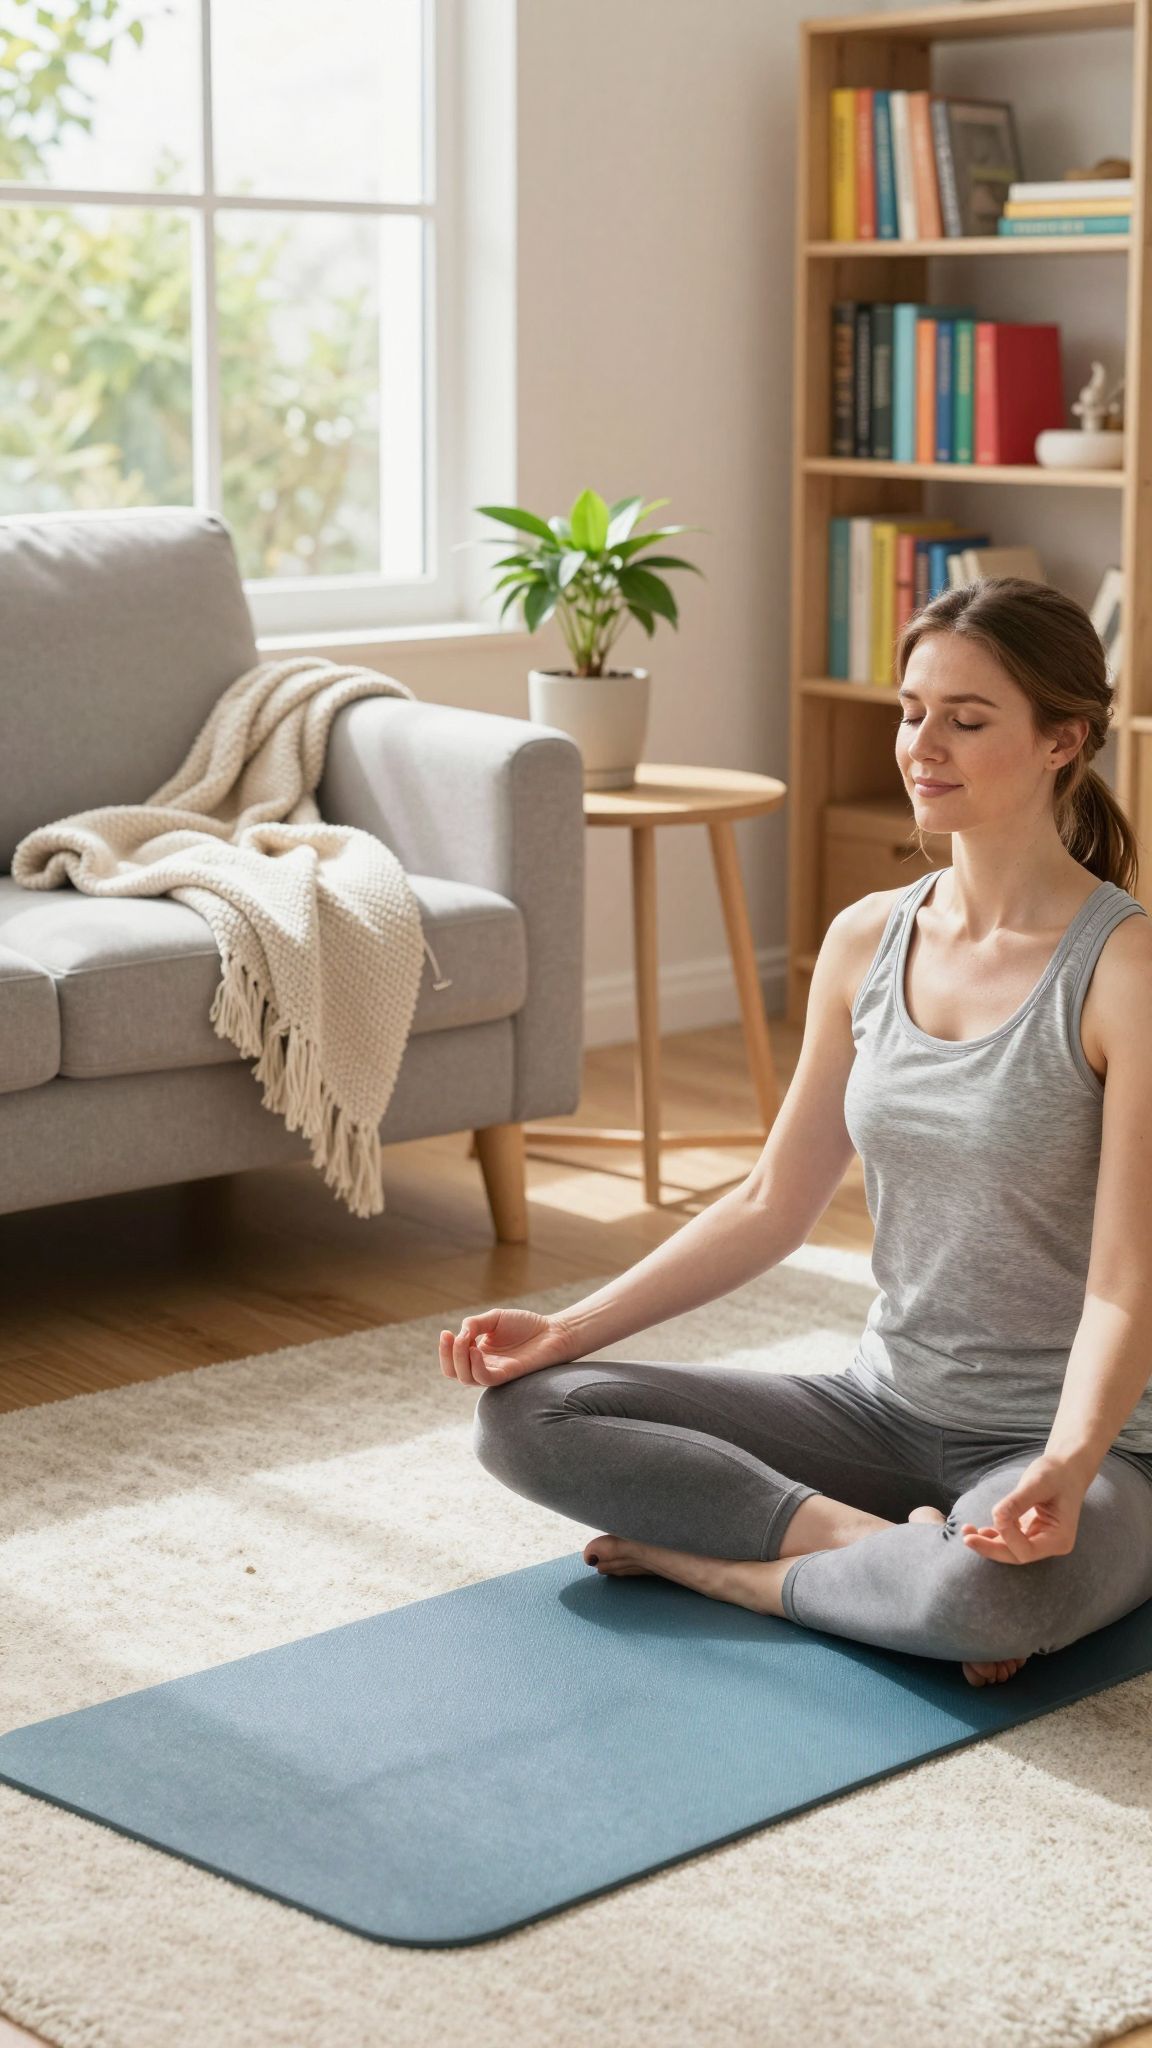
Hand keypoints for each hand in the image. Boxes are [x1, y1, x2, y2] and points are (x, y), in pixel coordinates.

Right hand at [438, 1307, 579, 1385]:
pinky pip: (485, 1378)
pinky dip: (475, 1366)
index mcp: (478, 1354)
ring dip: (459, 1359)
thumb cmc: (526, 1325)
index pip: (452, 1361)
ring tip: (464, 1340)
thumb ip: (474, 1324)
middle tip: (452, 1336)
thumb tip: (459, 1334)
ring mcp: (495, 1372)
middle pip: (453, 1372)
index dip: (444, 1350)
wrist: (553, 1331)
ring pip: (466, 1378)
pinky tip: (476, 1350)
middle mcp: (484, 1366)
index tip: (445, 1332)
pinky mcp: (508, 1375)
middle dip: (447, 1355)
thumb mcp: (494, 1318)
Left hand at [960, 1452, 1089, 1564]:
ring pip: (1009, 1550)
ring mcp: (1040, 1540)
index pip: (1026, 1551)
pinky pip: (1009, 1540)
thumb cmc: (1056, 1473)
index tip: (997, 1514)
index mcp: (1059, 1539)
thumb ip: (1017, 1502)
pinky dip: (993, 1535)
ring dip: (987, 1543)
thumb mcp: (1038, 1483)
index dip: (1007, 1538)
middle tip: (966, 1537)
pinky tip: (978, 1529)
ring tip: (966, 1531)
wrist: (1065, 1468)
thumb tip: (997, 1517)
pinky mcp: (1030, 1532)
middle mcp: (1050, 1544)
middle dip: (990, 1548)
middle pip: (1016, 1555)